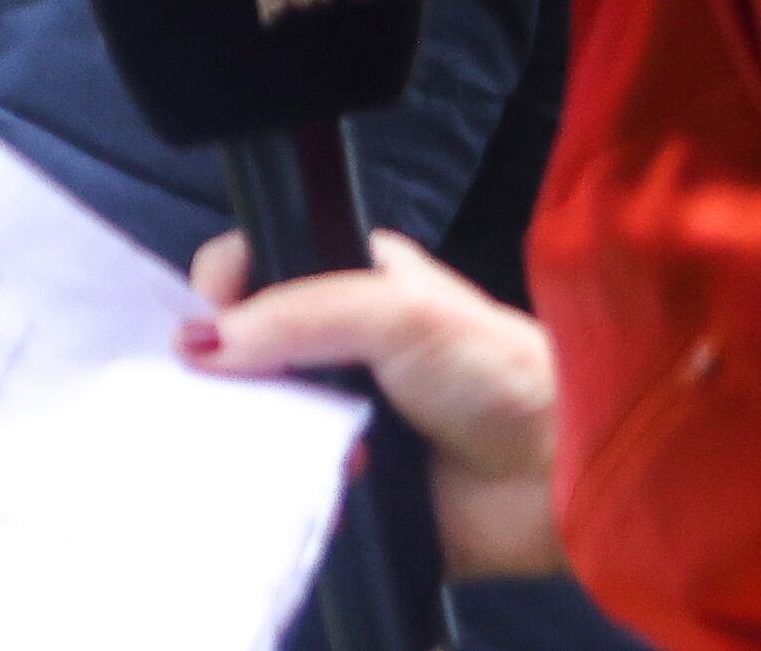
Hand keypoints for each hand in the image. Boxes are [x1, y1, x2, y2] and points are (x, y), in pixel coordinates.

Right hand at [185, 228, 565, 582]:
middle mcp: (340, 349)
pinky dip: (282, 488)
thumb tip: (200, 340)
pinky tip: (297, 484)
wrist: (560, 476)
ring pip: (259, 423)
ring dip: (260, 435)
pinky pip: (286, 486)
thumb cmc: (501, 374)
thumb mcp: (395, 310)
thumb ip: (295, 312)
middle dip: (229, 375)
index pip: (255, 271)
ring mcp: (341, 419)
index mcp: (352, 281)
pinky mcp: (347, 486)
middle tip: (230, 392)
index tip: (204, 325)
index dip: (221, 291)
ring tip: (278, 441)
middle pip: (245, 352)